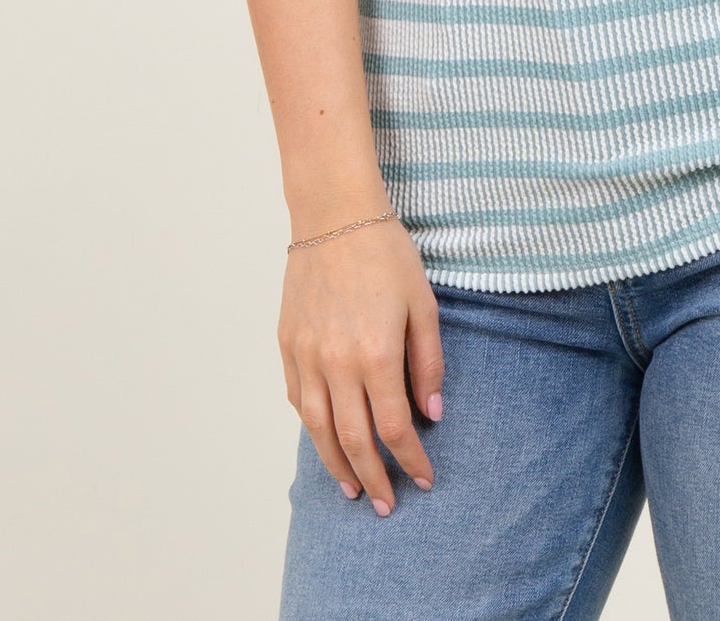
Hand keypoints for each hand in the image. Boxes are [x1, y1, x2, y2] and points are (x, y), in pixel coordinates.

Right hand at [278, 215, 445, 514]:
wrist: (335, 214)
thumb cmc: (387, 254)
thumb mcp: (423, 304)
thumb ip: (428, 362)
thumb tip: (433, 413)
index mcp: (376, 353)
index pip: (395, 427)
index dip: (411, 460)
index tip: (425, 479)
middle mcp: (336, 362)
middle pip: (354, 440)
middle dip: (373, 478)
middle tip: (386, 505)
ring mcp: (306, 355)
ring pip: (319, 429)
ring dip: (336, 465)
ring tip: (351, 489)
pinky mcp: (287, 344)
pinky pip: (298, 399)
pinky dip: (313, 426)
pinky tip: (326, 439)